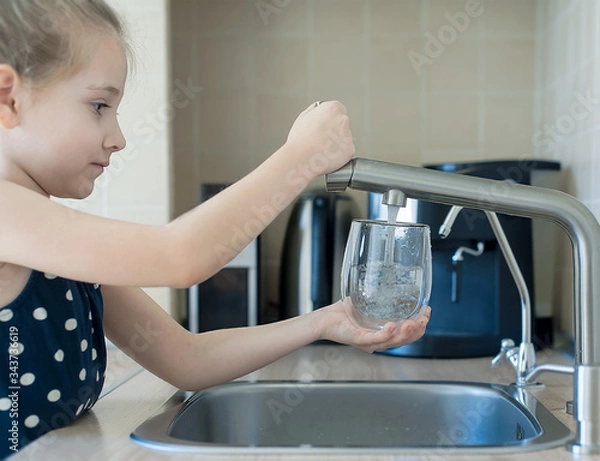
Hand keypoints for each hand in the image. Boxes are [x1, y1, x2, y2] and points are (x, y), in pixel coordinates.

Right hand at [285, 101, 354, 177]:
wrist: (300, 158)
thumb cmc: (299, 140)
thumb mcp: (302, 117)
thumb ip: (315, 110)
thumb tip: (318, 109)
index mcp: (332, 108)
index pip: (339, 110)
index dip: (331, 119)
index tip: (325, 125)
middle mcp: (343, 119)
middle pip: (342, 124)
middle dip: (335, 131)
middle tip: (321, 138)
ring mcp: (348, 135)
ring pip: (344, 139)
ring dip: (337, 143)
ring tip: (323, 148)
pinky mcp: (350, 150)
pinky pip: (346, 151)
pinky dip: (339, 155)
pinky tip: (328, 155)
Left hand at [316, 299, 430, 352]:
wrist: (326, 318)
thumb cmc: (345, 313)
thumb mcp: (369, 304)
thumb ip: (384, 299)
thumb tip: (399, 285)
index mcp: (383, 334)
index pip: (406, 334)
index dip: (419, 326)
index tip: (427, 313)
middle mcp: (378, 341)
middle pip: (404, 340)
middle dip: (417, 331)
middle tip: (425, 319)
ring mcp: (369, 342)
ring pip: (393, 341)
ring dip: (406, 333)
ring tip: (415, 323)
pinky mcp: (359, 339)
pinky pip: (375, 339)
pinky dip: (386, 333)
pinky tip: (392, 325)